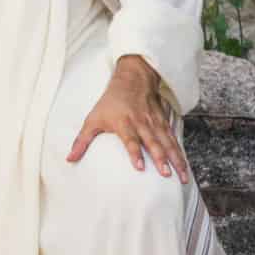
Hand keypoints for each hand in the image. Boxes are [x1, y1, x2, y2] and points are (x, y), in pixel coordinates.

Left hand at [69, 55, 188, 179]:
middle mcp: (142, 123)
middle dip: (161, 159)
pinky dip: (180, 152)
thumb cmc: (111, 101)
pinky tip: (184, 165)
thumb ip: (82, 141)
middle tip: (167, 175)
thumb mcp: (93, 119)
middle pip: (153, 143)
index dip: (135, 153)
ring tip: (182, 176)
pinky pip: (174, 139)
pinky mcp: (164, 122)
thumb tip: (70, 159)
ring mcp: (155, 123)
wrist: (133, 78)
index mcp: (124, 123)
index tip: (140, 168)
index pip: (130, 140)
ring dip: (176, 160)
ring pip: (168, 143)